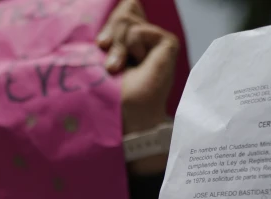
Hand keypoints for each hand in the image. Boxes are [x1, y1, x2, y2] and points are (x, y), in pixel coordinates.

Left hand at [98, 0, 179, 174]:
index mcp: (131, 38)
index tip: (102, 45)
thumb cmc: (108, 92)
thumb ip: (114, 26)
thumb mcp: (102, 52)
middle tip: (109, 63)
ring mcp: (157, 40)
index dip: (113, 21)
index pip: (126, 7)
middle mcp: (146, 37)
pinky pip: (139, 32)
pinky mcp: (168, 43)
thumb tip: (130, 3)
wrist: (124, 115)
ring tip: (117, 69)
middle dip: (110, 33)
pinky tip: (137, 66)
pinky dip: (131, 49)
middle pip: (125, 9)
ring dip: (117, 46)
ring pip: (128, 18)